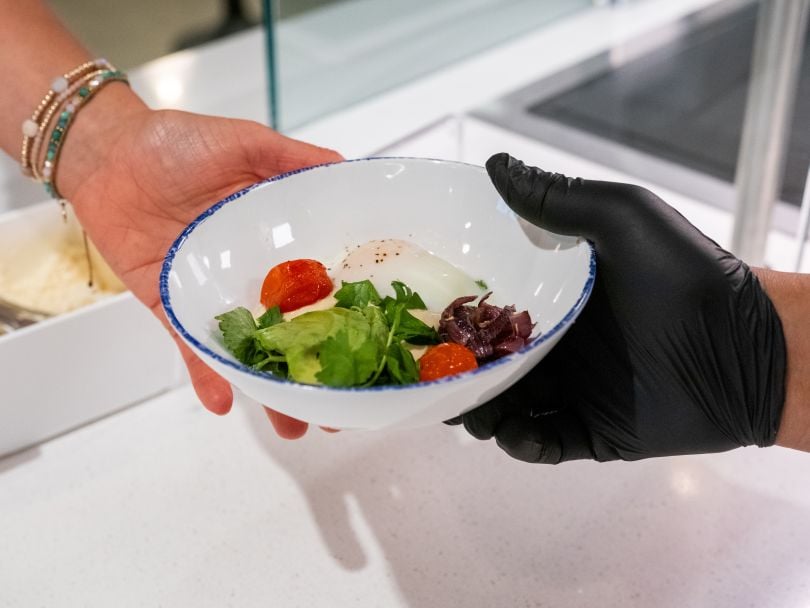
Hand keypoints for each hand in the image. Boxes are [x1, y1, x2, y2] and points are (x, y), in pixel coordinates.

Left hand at [60, 88, 340, 437]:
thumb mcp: (246, 142)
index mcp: (276, 236)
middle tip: (340, 406)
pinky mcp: (173, 304)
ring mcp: (214, 292)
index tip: (375, 342)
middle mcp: (251, 271)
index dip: (347, 311)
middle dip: (314, 367)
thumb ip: (293, 158)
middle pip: (290, 327)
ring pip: (248, 347)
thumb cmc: (176, 142)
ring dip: (269, 386)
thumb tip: (346, 168)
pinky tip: (226, 402)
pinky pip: (193, 345)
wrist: (109, 153)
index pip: (321, 281)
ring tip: (295, 423)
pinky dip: (207, 374)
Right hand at [450, 153, 786, 462]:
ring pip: (507, 408)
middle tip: (435, 374)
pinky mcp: (594, 432)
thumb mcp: (623, 218)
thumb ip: (559, 197)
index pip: (489, 311)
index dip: (455, 317)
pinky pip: (545, 443)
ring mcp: (574, 391)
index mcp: (556, 301)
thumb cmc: (689, 273)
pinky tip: (514, 432)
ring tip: (469, 411)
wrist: (749, 346)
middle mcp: (559, 346)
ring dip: (481, 413)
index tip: (425, 320)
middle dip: (459, 372)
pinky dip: (523, 444)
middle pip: (490, 364)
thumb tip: (495, 165)